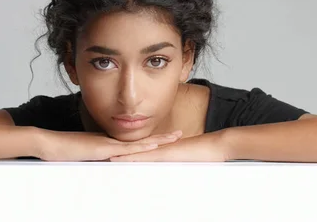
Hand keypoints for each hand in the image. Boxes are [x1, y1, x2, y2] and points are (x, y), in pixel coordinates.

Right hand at [36, 129, 182, 160]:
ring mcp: (109, 143)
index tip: (163, 139)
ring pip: (139, 141)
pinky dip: (141, 147)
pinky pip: (126, 148)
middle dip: (161, 137)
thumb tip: (100, 165)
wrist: (50, 144)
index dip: (149, 140)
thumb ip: (93, 160)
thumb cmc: (62, 152)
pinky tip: (154, 145)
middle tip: (178, 134)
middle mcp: (112, 140)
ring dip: (157, 139)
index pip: (133, 143)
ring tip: (174, 138)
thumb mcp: (82, 157)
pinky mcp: (104, 148)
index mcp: (108, 142)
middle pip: (141, 139)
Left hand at [109, 131, 227, 161]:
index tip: (111, 156)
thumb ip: (175, 164)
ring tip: (101, 158)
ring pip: (133, 153)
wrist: (217, 145)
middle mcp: (157, 149)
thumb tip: (169, 171)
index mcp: (161, 151)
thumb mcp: (185, 161)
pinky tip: (117, 161)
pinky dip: (129, 158)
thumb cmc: (205, 154)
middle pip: (133, 151)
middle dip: (117, 154)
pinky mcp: (163, 154)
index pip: (139, 153)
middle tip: (99, 156)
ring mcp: (159, 151)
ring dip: (118, 156)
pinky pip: (143, 157)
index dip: (125, 154)